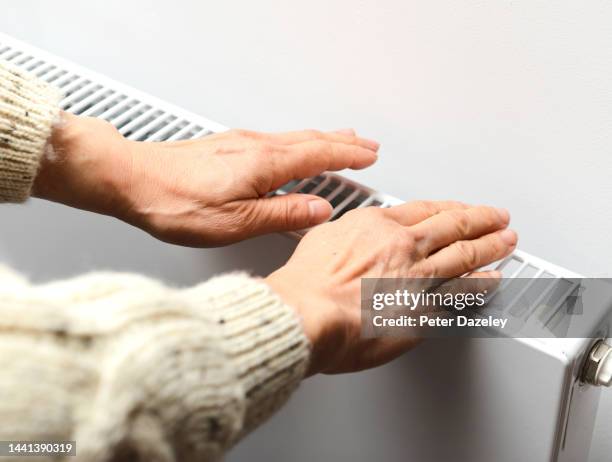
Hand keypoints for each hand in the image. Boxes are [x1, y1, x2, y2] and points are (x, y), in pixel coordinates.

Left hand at [33, 113, 378, 245]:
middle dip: (343, 142)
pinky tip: (293, 149)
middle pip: (311, 140)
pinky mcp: (226, 146)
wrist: (130, 179)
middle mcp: (255, 146)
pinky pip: (276, 140)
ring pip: (293, 137)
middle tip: (366, 143)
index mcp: (264, 164)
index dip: (348, 156)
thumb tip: (320, 210)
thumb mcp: (237, 222)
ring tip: (340, 140)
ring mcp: (240, 143)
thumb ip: (283, 214)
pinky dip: (298, 142)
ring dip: (323, 139)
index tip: (370, 156)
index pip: (319, 156)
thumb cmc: (175, 203)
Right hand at [265, 201, 517, 375]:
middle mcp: (404, 247)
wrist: (308, 313)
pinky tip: (491, 282)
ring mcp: (417, 279)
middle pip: (454, 227)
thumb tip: (355, 235)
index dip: (449, 208)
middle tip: (498, 219)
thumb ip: (349, 234)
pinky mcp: (423, 312)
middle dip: (482, 221)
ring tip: (507, 243)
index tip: (461, 209)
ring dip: (492, 248)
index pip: (426, 210)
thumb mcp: (323, 239)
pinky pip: (460, 297)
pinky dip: (481, 287)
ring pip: (466, 257)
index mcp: (379, 226)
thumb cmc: (307, 282)